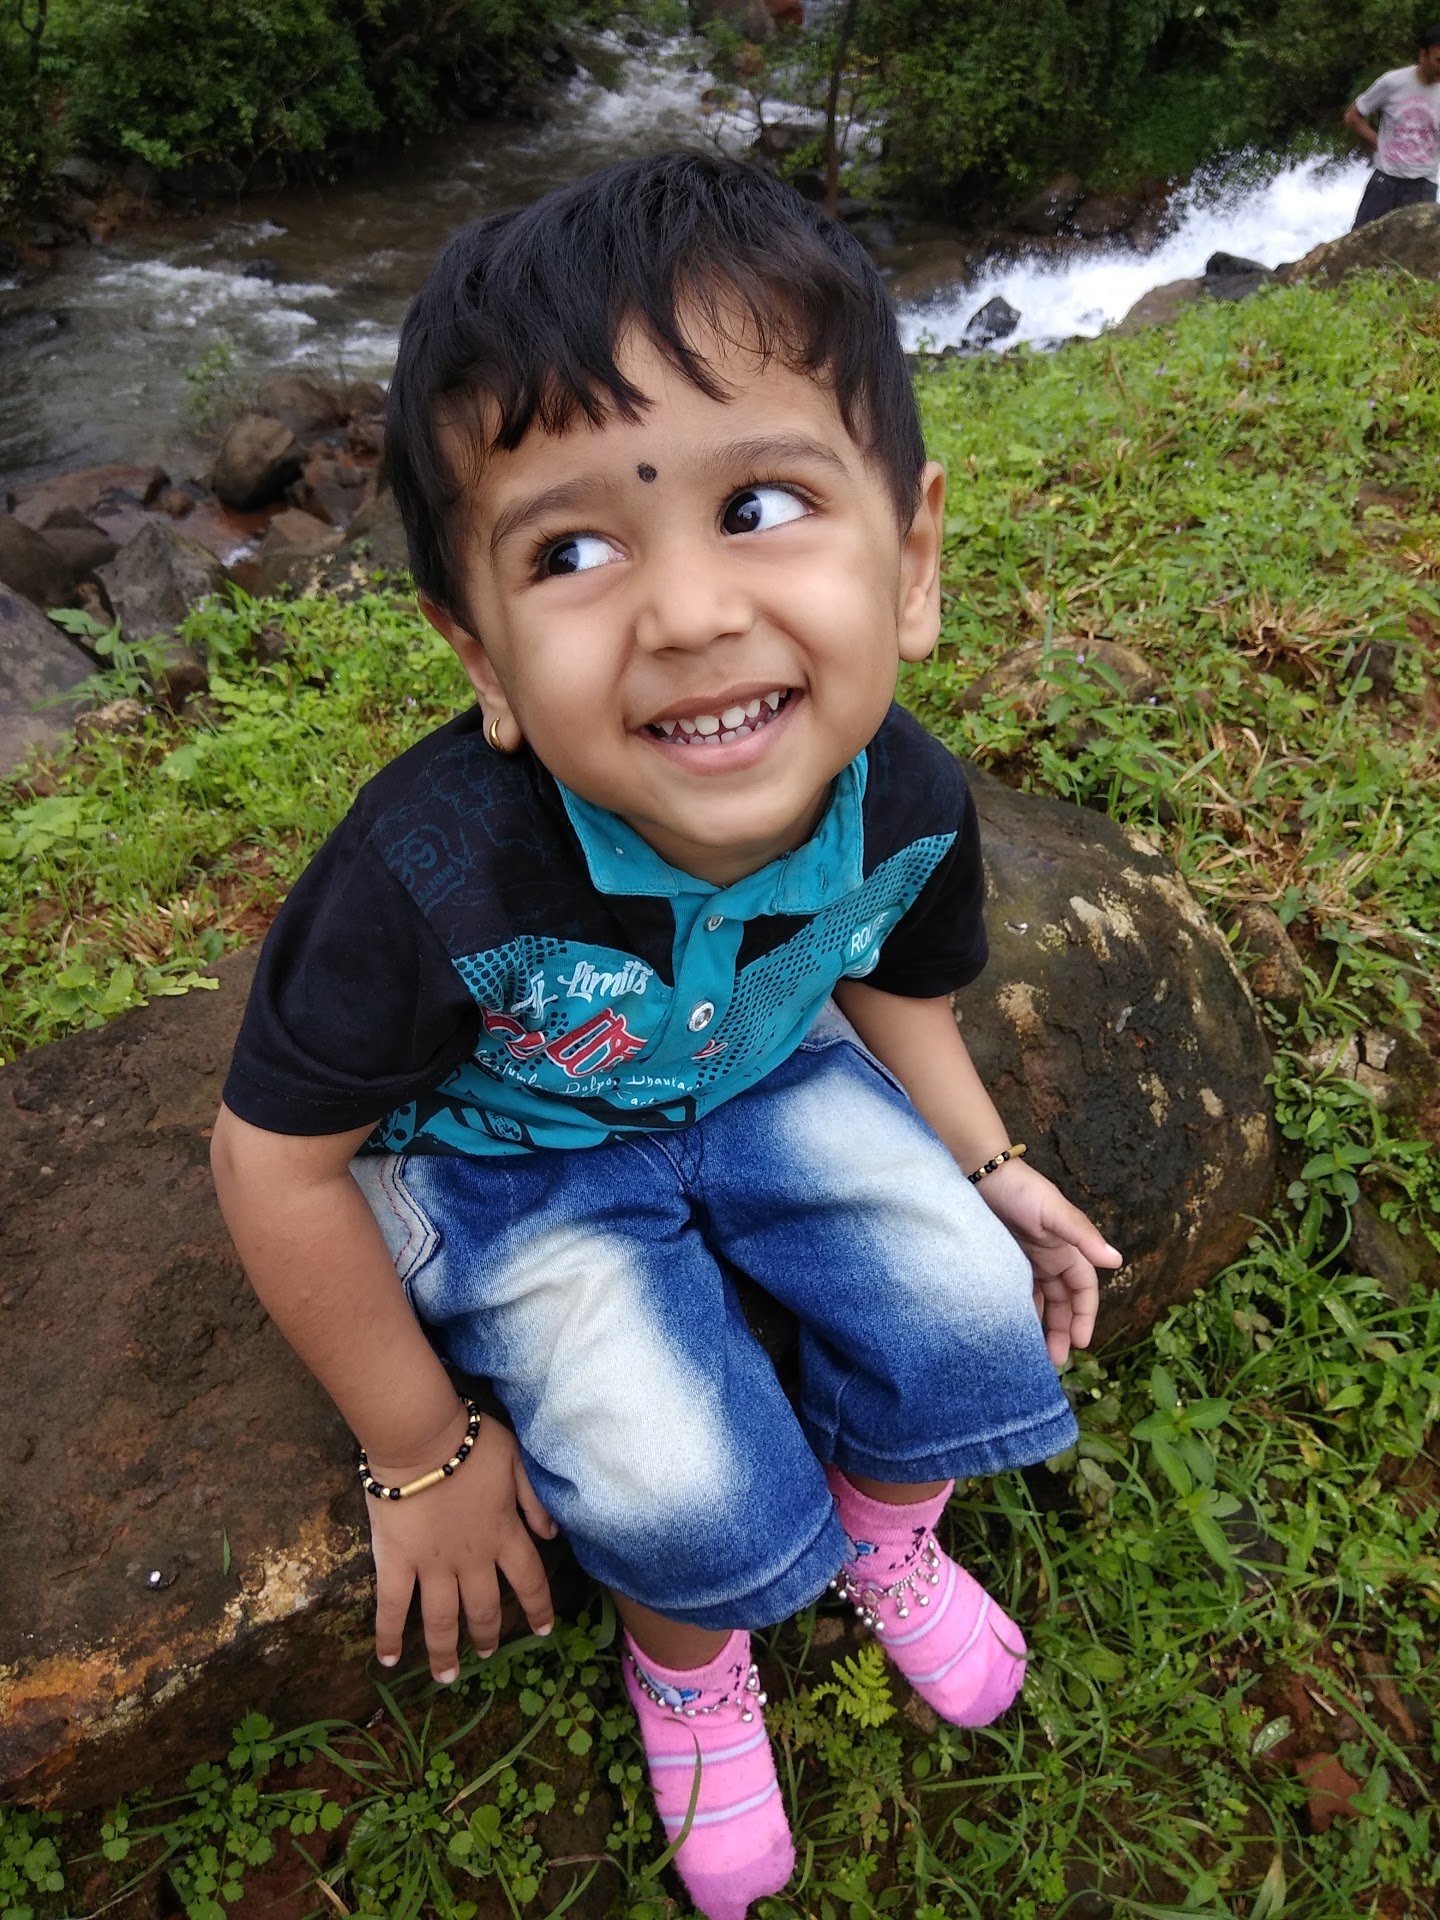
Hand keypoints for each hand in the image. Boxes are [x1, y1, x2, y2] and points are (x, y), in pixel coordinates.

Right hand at [366, 1411, 556, 1682]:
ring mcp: (432, 1565)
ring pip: (441, 1620)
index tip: (544, 1630)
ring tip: (447, 1676)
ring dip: (445, 1652)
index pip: (529, 1581)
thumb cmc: (470, 1442)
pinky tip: (388, 1660)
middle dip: (488, 1636)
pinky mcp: (395, 1562)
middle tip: (487, 1655)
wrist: (422, 1438)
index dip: (538, 1608)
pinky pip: (391, 1607)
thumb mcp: (518, 1461)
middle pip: (484, 1609)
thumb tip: (552, 1537)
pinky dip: (388, 1636)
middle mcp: (472, 1560)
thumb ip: (535, 1500)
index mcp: (503, 1534)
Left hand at [974, 1159, 1122, 1366]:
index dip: (1084, 1316)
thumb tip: (1116, 1261)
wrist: (979, 1173)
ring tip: (1033, 1353)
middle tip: (1055, 1360)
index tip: (1079, 1343)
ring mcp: (1025, 1260)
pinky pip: (1016, 1292)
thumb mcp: (1055, 1212)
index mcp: (1066, 1249)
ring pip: (1040, 1300)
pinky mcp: (1003, 1260)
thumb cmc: (1021, 1190)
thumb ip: (1082, 1236)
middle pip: (1062, 1301)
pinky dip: (1019, 1309)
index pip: (1083, 1290)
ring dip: (1041, 1324)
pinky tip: (1011, 1328)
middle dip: (1062, 1329)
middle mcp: (1049, 1258)